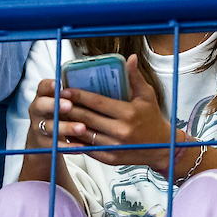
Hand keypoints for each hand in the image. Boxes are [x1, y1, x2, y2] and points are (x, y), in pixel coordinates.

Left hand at [28, 55, 172, 167]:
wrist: (161, 147)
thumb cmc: (153, 118)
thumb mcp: (147, 96)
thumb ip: (135, 77)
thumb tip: (129, 58)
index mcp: (128, 113)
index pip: (97, 103)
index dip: (79, 96)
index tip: (65, 89)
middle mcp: (120, 131)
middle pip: (87, 118)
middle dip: (69, 108)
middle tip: (55, 100)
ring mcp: (114, 147)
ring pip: (84, 134)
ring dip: (68, 125)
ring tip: (57, 115)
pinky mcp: (110, 159)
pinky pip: (88, 148)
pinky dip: (76, 140)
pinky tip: (67, 131)